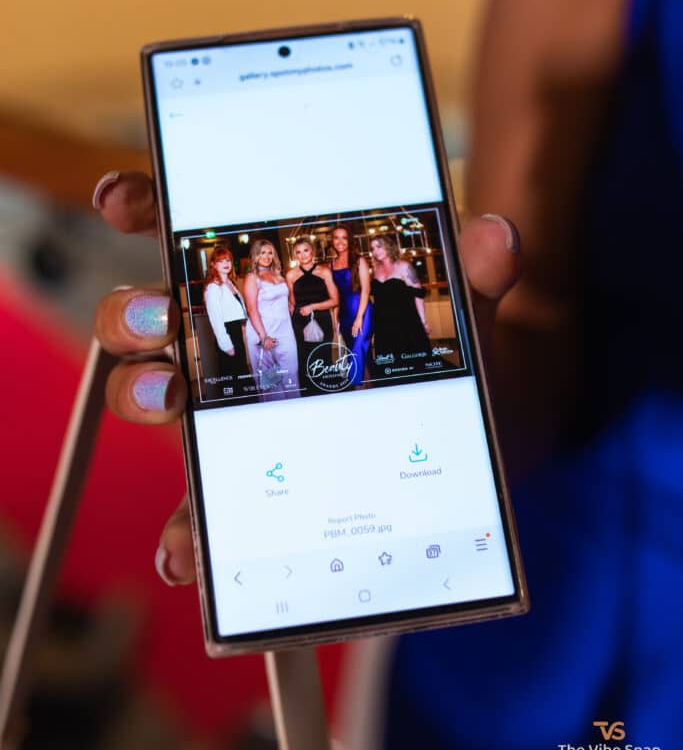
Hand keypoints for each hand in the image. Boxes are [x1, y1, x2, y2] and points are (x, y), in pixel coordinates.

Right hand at [93, 171, 519, 586]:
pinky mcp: (252, 487)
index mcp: (273, 282)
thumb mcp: (461, 305)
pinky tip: (189, 550)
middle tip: (162, 316)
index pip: (194, 231)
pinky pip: (198, 510)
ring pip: (155, 398)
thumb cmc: (444, 353)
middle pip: (151, 314)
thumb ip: (475, 270)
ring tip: (171, 401)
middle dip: (134, 309)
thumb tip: (497, 238)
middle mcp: (235, 342)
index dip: (147, 205)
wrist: (473, 436)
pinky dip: (182, 534)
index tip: (122, 198)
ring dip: (141, 395)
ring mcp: (234, 414)